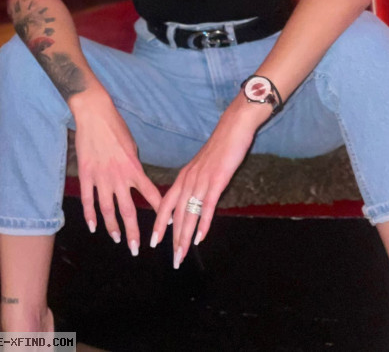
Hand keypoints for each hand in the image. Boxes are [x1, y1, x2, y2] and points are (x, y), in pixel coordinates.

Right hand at [72, 89, 161, 254]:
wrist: (95, 115)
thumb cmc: (116, 128)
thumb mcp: (132, 146)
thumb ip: (134, 166)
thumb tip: (137, 179)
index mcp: (134, 168)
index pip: (151, 194)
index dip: (160, 210)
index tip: (168, 224)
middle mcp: (119, 177)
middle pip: (128, 210)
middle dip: (133, 231)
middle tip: (136, 248)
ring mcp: (101, 178)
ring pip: (107, 210)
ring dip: (112, 227)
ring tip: (117, 239)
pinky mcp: (86, 175)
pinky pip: (88, 200)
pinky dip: (90, 215)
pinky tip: (94, 227)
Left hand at [150, 96, 268, 266]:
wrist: (233, 128)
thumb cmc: (220, 148)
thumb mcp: (202, 167)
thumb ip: (194, 184)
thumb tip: (191, 203)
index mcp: (184, 177)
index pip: (166, 204)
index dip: (159, 224)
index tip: (155, 242)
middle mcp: (188, 180)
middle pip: (176, 214)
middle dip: (173, 239)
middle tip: (173, 259)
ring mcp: (201, 181)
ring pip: (188, 214)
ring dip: (185, 237)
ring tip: (182, 254)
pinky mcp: (216, 181)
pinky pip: (207, 206)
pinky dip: (203, 223)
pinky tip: (200, 238)